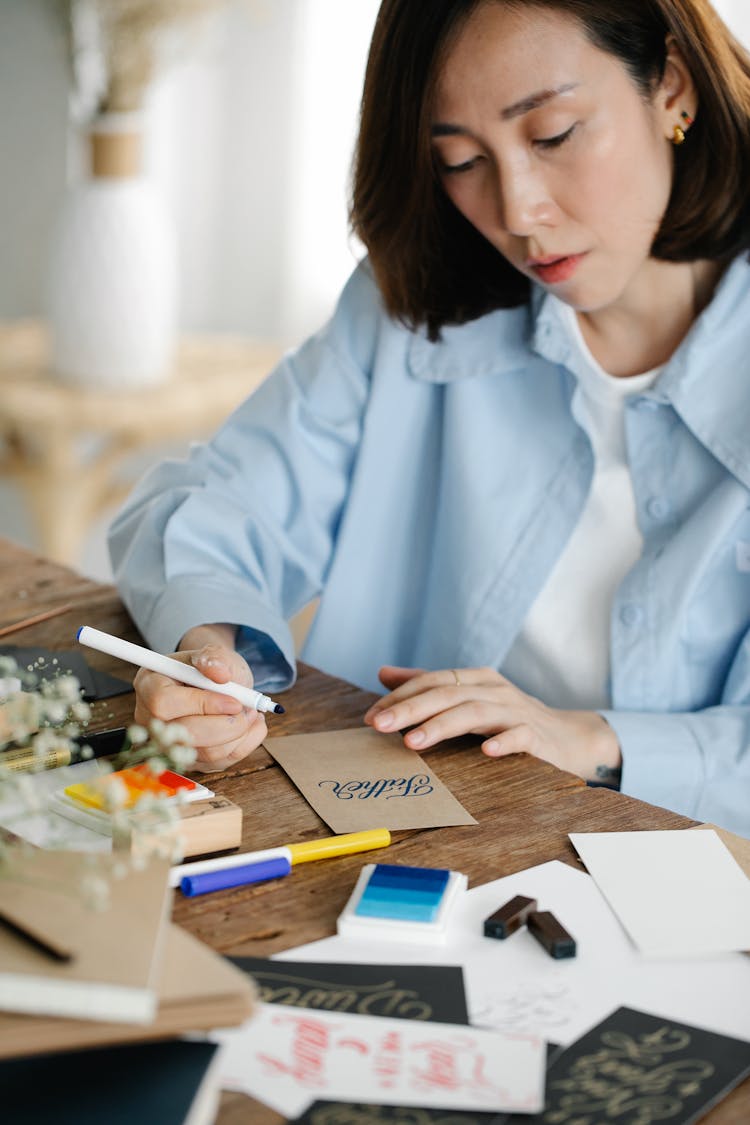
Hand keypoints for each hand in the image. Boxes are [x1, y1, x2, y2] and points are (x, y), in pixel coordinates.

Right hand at [132, 624, 266, 771]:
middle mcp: (153, 720)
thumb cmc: (210, 669)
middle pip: (186, 734)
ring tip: (250, 712)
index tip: (234, 700)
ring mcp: (170, 744)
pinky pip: (221, 762)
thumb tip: (221, 673)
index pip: (165, 703)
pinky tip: (250, 725)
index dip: (202, 704)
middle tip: (249, 709)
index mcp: (149, 685)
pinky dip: (245, 744)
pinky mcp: (192, 761)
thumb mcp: (213, 653)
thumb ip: (215, 658)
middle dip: (227, 725)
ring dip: (240, 734)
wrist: (217, 684)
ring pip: (207, 753)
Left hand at [363, 665, 620, 782]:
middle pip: (447, 694)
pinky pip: (519, 735)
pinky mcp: (537, 736)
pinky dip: (502, 741)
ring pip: (474, 712)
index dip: (400, 696)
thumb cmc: (508, 718)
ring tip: (412, 741)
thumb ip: (427, 686)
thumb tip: (383, 673)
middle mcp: (494, 689)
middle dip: (410, 709)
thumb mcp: (467, 698)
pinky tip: (484, 751)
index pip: (432, 681)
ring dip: (441, 725)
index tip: (371, 715)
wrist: (566, 739)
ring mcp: (516, 711)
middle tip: (379, 725)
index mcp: (475, 678)